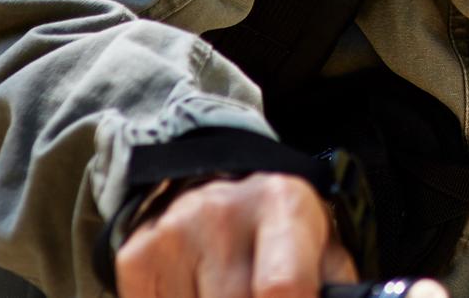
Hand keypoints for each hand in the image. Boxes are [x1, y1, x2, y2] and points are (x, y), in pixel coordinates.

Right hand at [112, 170, 358, 297]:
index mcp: (283, 204)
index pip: (283, 288)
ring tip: (231, 291)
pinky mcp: (136, 257)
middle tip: (263, 295)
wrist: (213, 182)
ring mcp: (173, 234)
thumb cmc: (279, 230)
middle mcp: (222, 212)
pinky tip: (199, 293)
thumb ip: (333, 289)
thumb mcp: (322, 247)